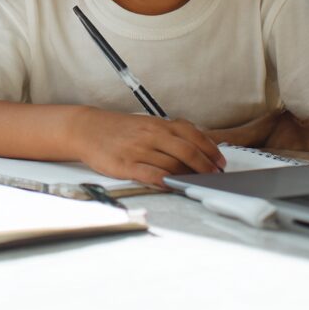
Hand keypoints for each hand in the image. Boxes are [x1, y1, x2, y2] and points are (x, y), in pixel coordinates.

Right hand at [69, 108, 226, 184]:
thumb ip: (169, 133)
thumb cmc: (120, 129)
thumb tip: (196, 147)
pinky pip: (150, 174)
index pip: (192, 136)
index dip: (210, 150)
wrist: (87, 129)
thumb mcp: (147, 123)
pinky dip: (165, 181)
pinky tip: (173, 186)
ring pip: (171, 165)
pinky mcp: (126, 165)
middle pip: (187, 152)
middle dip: (205, 167)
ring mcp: (138, 151)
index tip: (220, 162)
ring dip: (188, 177)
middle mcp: (151, 135)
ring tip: (197, 184)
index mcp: (158, 124)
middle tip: (214, 176)